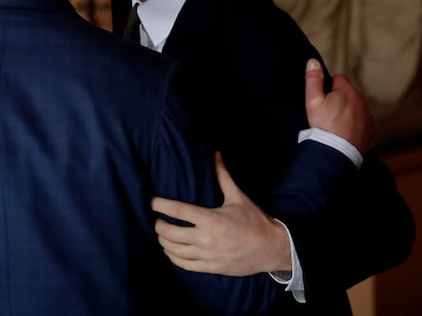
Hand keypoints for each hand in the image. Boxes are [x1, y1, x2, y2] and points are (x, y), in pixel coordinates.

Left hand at [152, 152, 291, 275]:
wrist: (270, 248)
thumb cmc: (254, 221)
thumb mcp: (238, 197)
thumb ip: (223, 176)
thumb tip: (216, 154)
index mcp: (210, 218)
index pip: (177, 210)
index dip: (159, 205)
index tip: (151, 202)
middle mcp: (205, 238)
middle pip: (170, 232)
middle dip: (158, 225)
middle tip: (156, 219)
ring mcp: (206, 255)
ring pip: (173, 250)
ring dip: (163, 241)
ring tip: (161, 234)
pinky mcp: (210, 268)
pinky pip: (183, 264)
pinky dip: (172, 257)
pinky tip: (170, 250)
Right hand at [305, 58, 374, 153]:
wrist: (337, 153)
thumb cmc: (323, 126)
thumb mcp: (312, 101)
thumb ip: (313, 79)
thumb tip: (313, 61)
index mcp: (348, 91)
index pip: (339, 78)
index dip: (328, 87)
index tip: (323, 100)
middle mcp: (362, 101)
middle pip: (349, 93)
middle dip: (339, 99)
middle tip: (327, 114)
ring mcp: (368, 116)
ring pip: (356, 107)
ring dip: (348, 112)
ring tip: (335, 125)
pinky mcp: (371, 130)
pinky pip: (362, 122)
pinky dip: (355, 125)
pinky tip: (344, 133)